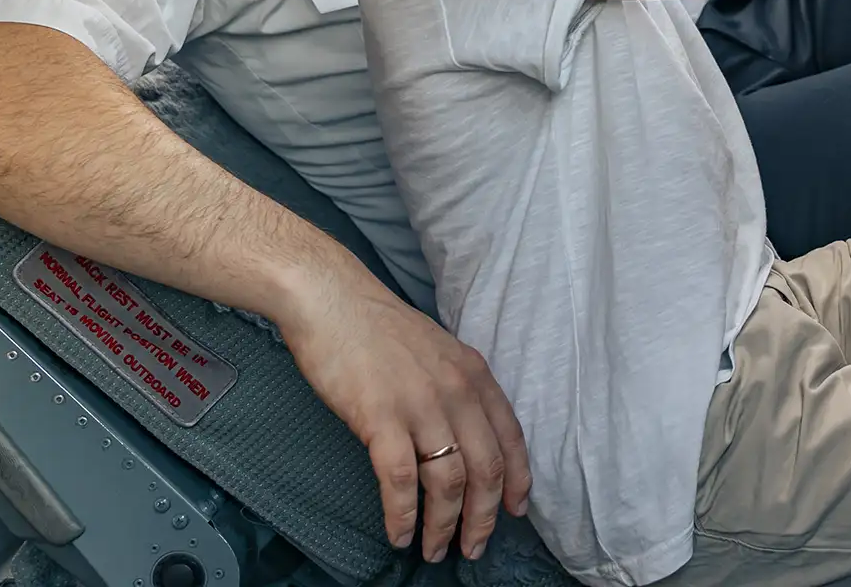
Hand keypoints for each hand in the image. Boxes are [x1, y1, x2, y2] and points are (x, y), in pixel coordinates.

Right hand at [277, 273, 529, 562]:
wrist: (332, 300)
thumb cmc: (379, 328)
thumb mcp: (439, 350)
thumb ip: (458, 387)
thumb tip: (465, 432)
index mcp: (475, 374)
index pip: (511, 437)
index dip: (518, 479)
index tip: (516, 511)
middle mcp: (457, 391)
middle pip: (486, 469)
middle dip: (484, 516)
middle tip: (475, 547)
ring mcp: (420, 405)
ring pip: (448, 481)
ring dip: (444, 525)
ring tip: (434, 550)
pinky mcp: (380, 418)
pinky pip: (400, 480)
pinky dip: (403, 515)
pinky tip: (399, 534)